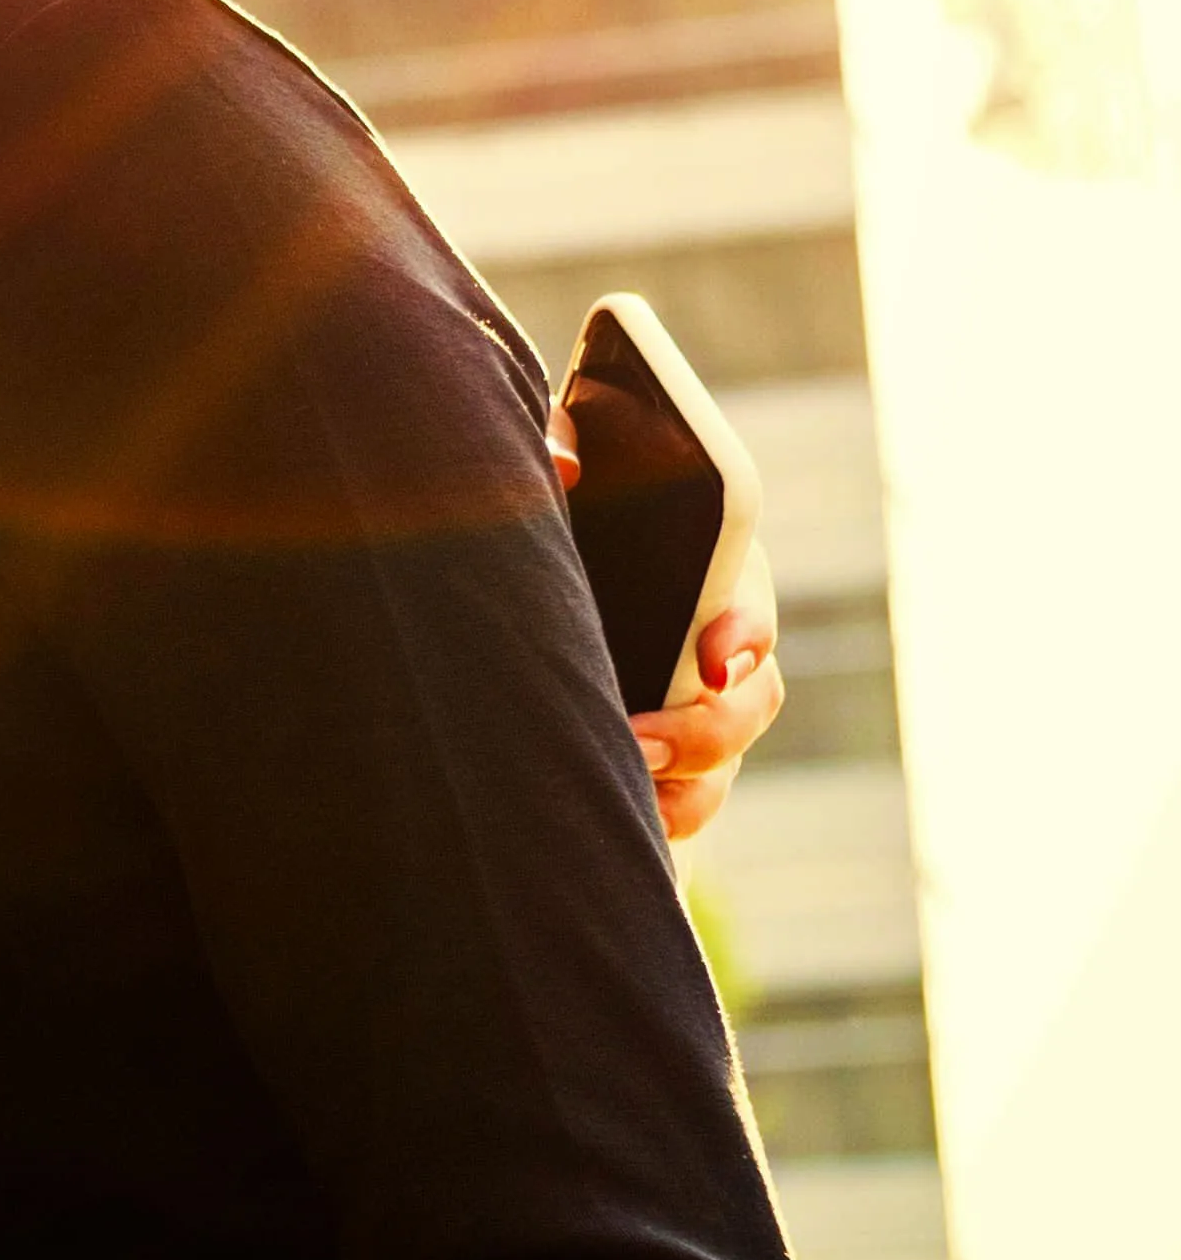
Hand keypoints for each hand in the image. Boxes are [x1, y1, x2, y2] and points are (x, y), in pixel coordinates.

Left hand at [540, 387, 781, 845]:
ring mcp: (691, 711)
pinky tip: (608, 821)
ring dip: (685, 790)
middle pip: (750, 702)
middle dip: (707, 731)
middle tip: (642, 740)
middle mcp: (714, 649)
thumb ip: (557, 438)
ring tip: (624, 789)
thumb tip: (563, 462)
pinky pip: (678, 807)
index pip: (748, 603)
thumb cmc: (551, 502)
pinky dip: (655, 819)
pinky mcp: (656, 758)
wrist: (510, 559)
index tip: (712, 659)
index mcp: (710, 573)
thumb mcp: (556, 460)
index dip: (743, 633)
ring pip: (719, 769)